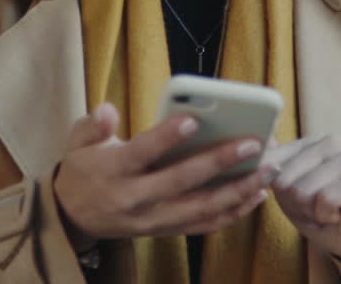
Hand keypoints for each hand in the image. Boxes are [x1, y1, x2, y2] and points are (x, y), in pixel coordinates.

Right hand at [52, 102, 271, 249]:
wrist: (73, 217)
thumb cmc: (84, 169)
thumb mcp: (76, 143)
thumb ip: (92, 125)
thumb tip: (107, 111)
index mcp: (114, 170)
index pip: (142, 153)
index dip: (166, 137)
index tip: (193, 119)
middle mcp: (136, 198)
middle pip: (182, 181)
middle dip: (220, 161)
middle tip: (253, 143)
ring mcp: (154, 218)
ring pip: (202, 207)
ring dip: (239, 190)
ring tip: (268, 170)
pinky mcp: (167, 229)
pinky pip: (205, 224)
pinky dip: (234, 212)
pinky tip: (257, 194)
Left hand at [263, 135, 340, 282]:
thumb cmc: (330, 223)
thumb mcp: (292, 201)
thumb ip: (277, 174)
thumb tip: (268, 142)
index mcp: (314, 144)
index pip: (272, 159)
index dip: (278, 192)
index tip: (299, 202)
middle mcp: (334, 144)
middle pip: (285, 177)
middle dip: (295, 205)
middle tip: (318, 211)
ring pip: (305, 188)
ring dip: (312, 212)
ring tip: (331, 214)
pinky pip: (326, 197)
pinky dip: (326, 215)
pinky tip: (340, 216)